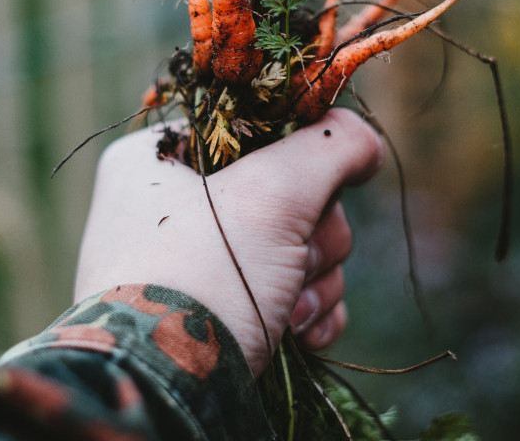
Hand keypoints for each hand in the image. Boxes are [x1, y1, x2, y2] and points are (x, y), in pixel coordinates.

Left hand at [73, 108, 384, 374]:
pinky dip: (308, 312)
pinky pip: (290, 294)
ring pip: (297, 245)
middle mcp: (170, 208)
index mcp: (156, 160)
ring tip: (292, 308)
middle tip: (296, 257)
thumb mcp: (275, 190)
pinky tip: (301, 333)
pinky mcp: (220, 318)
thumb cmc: (206, 273)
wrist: (170, 389)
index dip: (296, 156)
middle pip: (286, 192)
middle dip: (312, 233)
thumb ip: (331, 146)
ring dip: (315, 277)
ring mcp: (195, 267)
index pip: (253, 129)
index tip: (308, 183)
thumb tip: (363, 144)